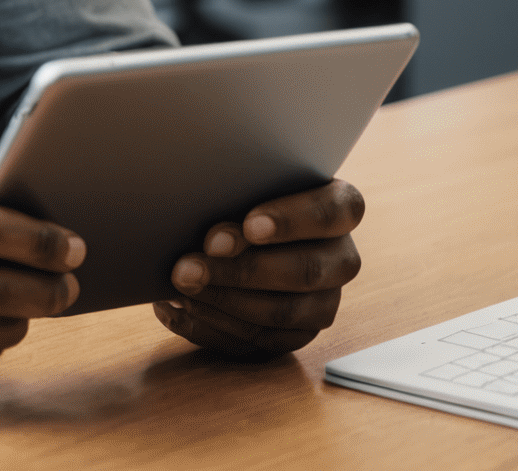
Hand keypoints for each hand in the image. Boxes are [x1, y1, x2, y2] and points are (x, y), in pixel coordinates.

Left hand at [153, 179, 363, 358]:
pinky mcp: (298, 333)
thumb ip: (238, 187)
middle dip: (242, 270)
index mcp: (340, 207)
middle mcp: (340, 258)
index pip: (335, 212)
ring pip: (284, 312)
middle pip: (306, 271)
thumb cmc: (242, 186)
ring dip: (224, 301)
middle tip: (190, 265)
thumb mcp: (244, 177)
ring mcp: (324, 300)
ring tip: (180, 286)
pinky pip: (262, 340)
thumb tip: (210, 230)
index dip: (293, 221)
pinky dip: (215, 327)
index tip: (249, 225)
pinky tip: (177, 310)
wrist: (235, 220)